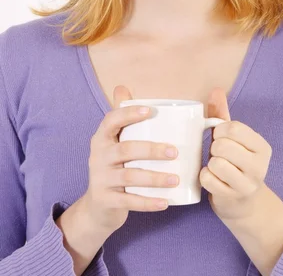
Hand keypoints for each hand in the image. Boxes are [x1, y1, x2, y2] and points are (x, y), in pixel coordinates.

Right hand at [82, 85, 179, 234]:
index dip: (129, 114)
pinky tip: (166, 202)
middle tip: (175, 151)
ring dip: (155, 178)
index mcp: (101, 139)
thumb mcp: (112, 142)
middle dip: (151, 149)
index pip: (111, 121)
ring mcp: (100, 180)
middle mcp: (98, 157)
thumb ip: (120, 117)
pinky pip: (129, 202)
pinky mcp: (106, 201)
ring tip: (175, 178)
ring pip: (129, 177)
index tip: (150, 111)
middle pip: (125, 150)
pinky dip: (148, 203)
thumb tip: (122, 87)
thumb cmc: (112, 166)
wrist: (96, 207)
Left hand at [199, 87, 271, 221]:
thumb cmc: (236, 163)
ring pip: (216, 163)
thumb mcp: (233, 139)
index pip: (234, 128)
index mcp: (262, 147)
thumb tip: (215, 90)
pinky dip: (205, 177)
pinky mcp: (232, 198)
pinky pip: (208, 179)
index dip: (220, 130)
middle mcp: (259, 166)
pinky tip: (213, 179)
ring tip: (216, 166)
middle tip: (218, 154)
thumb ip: (223, 114)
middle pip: (223, 145)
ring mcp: (246, 185)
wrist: (245, 203)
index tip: (220, 136)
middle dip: (214, 147)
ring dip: (210, 163)